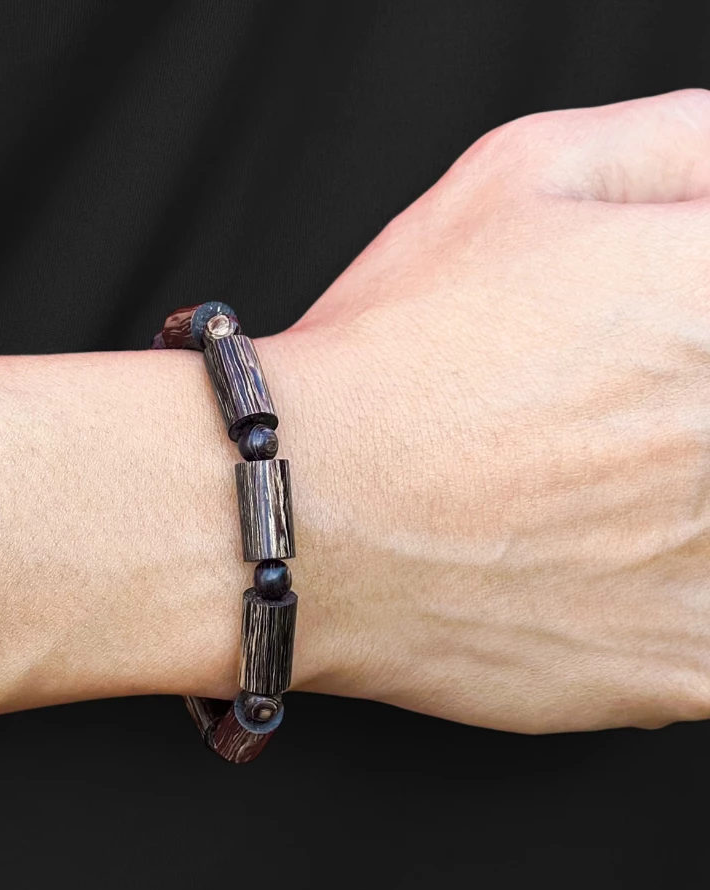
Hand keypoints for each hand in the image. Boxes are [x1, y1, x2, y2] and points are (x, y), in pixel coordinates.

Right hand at [276, 89, 709, 732]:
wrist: (298, 513)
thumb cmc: (393, 353)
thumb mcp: (521, 174)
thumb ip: (679, 150)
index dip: (680, 323)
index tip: (640, 352)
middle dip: (670, 415)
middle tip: (591, 423)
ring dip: (670, 508)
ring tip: (577, 496)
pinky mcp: (693, 662)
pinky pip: (708, 635)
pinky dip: (663, 603)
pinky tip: (590, 574)